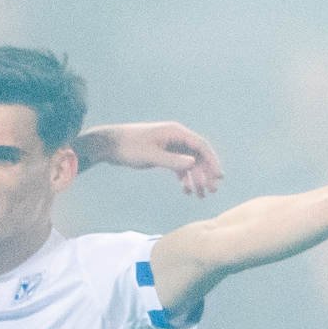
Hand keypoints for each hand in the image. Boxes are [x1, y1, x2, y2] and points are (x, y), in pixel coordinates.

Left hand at [85, 122, 224, 197]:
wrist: (108, 145)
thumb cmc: (129, 147)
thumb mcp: (151, 155)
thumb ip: (172, 160)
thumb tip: (194, 163)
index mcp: (175, 132)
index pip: (201, 146)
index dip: (212, 161)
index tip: (218, 177)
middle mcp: (175, 137)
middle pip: (198, 155)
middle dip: (205, 174)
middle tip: (212, 191)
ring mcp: (169, 145)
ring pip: (189, 162)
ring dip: (196, 178)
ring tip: (200, 196)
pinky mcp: (162, 153)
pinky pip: (179, 166)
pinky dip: (183, 178)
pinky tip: (186, 190)